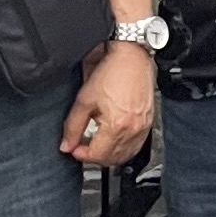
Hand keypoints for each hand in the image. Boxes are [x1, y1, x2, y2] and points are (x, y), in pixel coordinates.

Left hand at [63, 40, 156, 166]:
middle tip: (83, 147)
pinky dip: (123, 148)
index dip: (81, 154)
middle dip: (94, 157)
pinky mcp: (148, 123)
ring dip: (109, 155)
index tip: (74, 149)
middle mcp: (133, 130)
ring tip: (97, 144)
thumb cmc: (112, 72)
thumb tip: (66, 145)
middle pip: (111, 159)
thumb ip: (72, 126)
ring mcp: (143, 127)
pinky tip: (113, 139)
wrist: (132, 57)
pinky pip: (136, 146)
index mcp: (116, 125)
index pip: (97, 155)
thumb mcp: (84, 100)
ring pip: (125, 155)